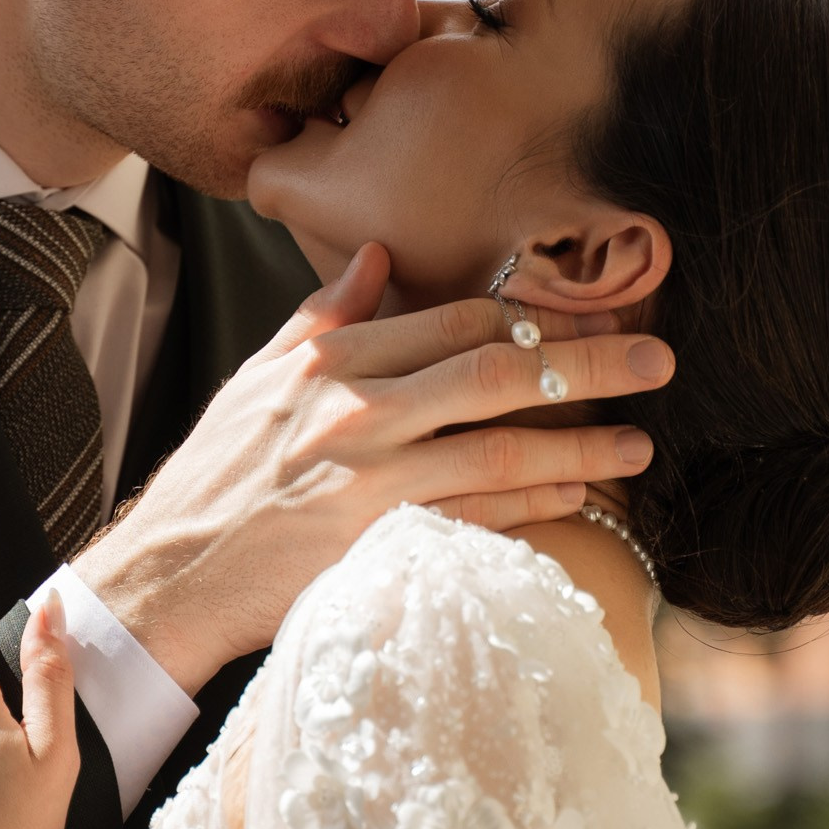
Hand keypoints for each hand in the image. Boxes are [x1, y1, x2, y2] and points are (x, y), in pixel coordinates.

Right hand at [75, 244, 671, 692]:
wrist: (171, 572)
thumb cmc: (218, 478)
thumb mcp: (259, 379)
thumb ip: (322, 316)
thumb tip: (376, 256)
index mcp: (332, 357)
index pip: (454, 319)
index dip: (534, 317)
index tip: (592, 316)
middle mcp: (355, 405)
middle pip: (495, 368)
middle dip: (586, 362)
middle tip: (656, 360)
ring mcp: (368, 471)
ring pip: (499, 441)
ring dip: (583, 440)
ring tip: (641, 443)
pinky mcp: (375, 534)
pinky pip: (476, 510)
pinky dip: (534, 500)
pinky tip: (580, 495)